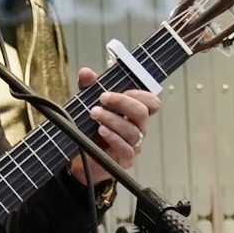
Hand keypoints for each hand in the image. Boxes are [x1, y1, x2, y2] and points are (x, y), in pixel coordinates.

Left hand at [71, 66, 159, 186]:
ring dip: (112, 119)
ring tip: (94, 113)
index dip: (141, 94)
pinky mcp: (125, 160)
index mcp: (134, 114)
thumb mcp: (88, 103)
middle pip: (142, 113)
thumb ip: (89, 88)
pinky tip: (101, 130)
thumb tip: (87, 73)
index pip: (151, 102)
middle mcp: (138, 128)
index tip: (121, 89)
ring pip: (132, 131)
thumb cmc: (90, 129)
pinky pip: (126, 149)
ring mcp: (134, 145)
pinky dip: (113, 138)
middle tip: (102, 97)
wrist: (81, 158)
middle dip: (122, 102)